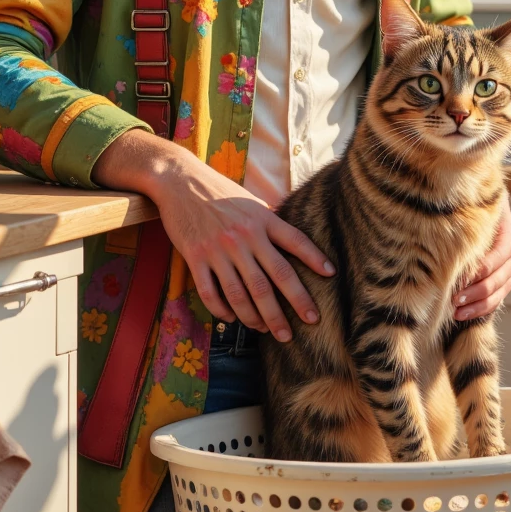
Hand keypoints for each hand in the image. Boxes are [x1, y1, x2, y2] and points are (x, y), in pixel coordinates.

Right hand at [93, 130, 332, 341]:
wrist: (179, 181)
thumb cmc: (219, 192)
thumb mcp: (250, 202)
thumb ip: (269, 222)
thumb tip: (292, 242)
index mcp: (261, 219)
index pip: (295, 241)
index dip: (315, 259)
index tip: (331, 276)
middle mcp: (244, 236)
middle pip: (273, 278)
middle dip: (293, 305)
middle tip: (309, 323)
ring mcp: (219, 248)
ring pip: (243, 293)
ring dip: (258, 317)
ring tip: (269, 331)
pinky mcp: (196, 257)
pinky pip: (212, 293)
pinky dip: (223, 310)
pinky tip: (232, 319)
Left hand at [454, 196, 510, 320]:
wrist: (474, 214)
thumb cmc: (468, 210)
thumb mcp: (469, 210)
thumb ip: (464, 221)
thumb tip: (448, 234)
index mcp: (508, 234)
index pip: (498, 256)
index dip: (479, 270)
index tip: (458, 278)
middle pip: (498, 278)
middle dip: (476, 291)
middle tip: (454, 298)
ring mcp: (508, 270)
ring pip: (499, 293)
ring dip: (478, 305)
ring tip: (456, 311)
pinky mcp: (501, 283)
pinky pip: (496, 301)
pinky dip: (480, 310)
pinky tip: (462, 314)